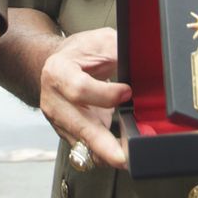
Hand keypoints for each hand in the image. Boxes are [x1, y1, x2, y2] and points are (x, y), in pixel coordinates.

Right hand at [37, 28, 130, 169]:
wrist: (58, 63)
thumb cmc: (80, 52)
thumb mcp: (100, 41)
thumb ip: (118, 52)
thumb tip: (144, 62)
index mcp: (58, 72)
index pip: (79, 89)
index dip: (105, 94)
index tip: (127, 92)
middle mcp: (54, 100)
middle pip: (79, 126)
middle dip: (103, 145)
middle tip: (124, 156)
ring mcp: (58, 120)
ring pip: (82, 143)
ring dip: (106, 153)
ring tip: (128, 156)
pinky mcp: (66, 133)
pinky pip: (86, 149)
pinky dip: (103, 154)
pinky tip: (118, 153)